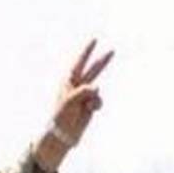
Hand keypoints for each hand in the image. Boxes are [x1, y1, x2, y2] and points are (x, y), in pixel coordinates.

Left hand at [38, 40, 113, 169]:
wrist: (63, 133)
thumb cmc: (61, 115)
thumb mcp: (70, 101)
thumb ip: (83, 91)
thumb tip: (96, 87)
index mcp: (68, 81)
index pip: (79, 63)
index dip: (87, 51)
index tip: (94, 40)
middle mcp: (77, 86)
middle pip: (93, 70)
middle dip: (102, 61)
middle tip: (112, 50)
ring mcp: (84, 95)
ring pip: (97, 89)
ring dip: (94, 98)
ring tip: (85, 107)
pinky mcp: (90, 105)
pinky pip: (99, 101)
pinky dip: (96, 105)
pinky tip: (89, 111)